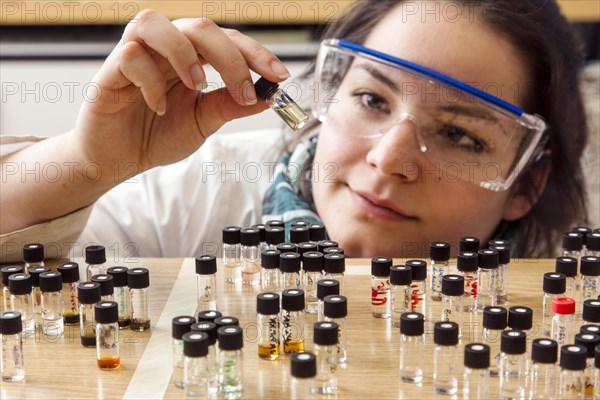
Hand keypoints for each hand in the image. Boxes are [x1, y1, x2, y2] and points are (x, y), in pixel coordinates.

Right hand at [71, 9, 289, 181]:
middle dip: (230, 56)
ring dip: (184, 53)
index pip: (227, 40)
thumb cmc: (156, 135)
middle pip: (199, 26)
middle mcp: (164, 48)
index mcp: (191, 57)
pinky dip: (149, 81)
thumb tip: (268, 96)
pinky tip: (158, 107)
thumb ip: (230, 105)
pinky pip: (130, 56)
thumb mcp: (203, 122)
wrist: (118, 160)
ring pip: (155, 23)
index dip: (255, 54)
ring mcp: (135, 55)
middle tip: (244, 91)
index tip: (279, 76)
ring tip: (198, 86)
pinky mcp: (109, 71)